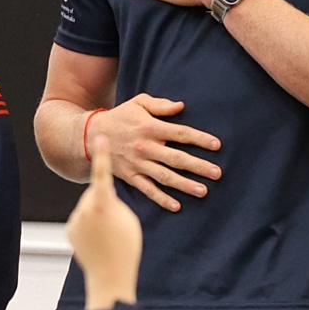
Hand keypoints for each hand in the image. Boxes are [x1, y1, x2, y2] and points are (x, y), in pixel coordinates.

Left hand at [67, 136, 141, 309]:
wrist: (109, 276)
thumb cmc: (126, 247)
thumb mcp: (128, 218)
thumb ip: (116, 201)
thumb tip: (106, 196)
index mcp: (103, 202)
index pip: (103, 172)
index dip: (102, 154)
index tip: (100, 137)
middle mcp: (85, 208)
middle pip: (96, 193)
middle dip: (105, 201)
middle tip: (117, 221)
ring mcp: (75, 219)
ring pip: (89, 207)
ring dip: (98, 214)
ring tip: (109, 234)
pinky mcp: (70, 229)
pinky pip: (82, 219)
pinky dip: (90, 225)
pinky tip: (99, 239)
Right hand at [87, 95, 220, 212]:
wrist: (91, 136)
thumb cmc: (120, 117)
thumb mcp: (138, 103)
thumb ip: (160, 105)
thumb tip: (181, 106)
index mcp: (150, 127)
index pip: (180, 133)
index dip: (200, 139)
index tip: (217, 145)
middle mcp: (145, 147)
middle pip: (176, 158)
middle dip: (198, 166)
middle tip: (217, 173)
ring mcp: (138, 164)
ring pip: (164, 176)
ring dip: (184, 184)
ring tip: (203, 191)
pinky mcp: (130, 176)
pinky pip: (147, 190)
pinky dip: (161, 199)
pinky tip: (176, 206)